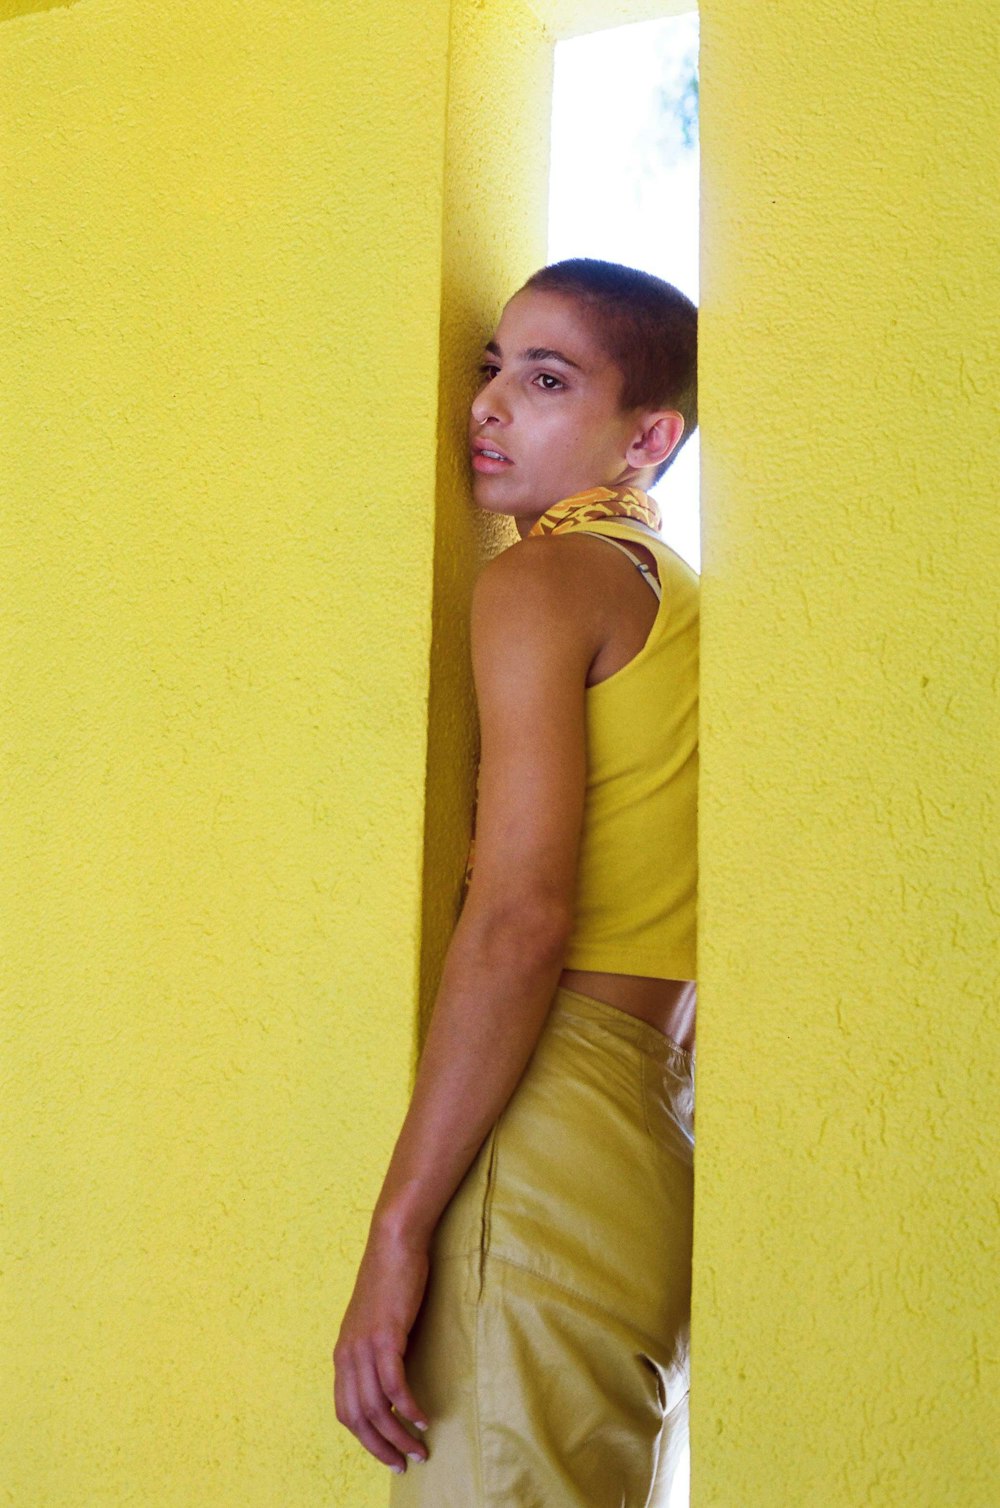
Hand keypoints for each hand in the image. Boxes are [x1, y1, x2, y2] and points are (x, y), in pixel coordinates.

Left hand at [333, 1226, 431, 1474]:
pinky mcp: (387, 1335)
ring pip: (377, 1407)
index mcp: (343, 1354)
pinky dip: (410, 1406)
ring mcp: (365, 1345)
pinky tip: (424, 1417)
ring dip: (399, 1434)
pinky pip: (396, 1385)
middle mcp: (348, 1354)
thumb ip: (375, 1351)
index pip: (345, 1411)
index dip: (364, 1439)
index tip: (387, 1453)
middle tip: (404, 1463)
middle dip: (380, 1447)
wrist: (394, 1242)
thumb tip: (389, 1380)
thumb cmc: (390, 1279)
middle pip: (358, 1417)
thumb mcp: (375, 1322)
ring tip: (420, 1448)